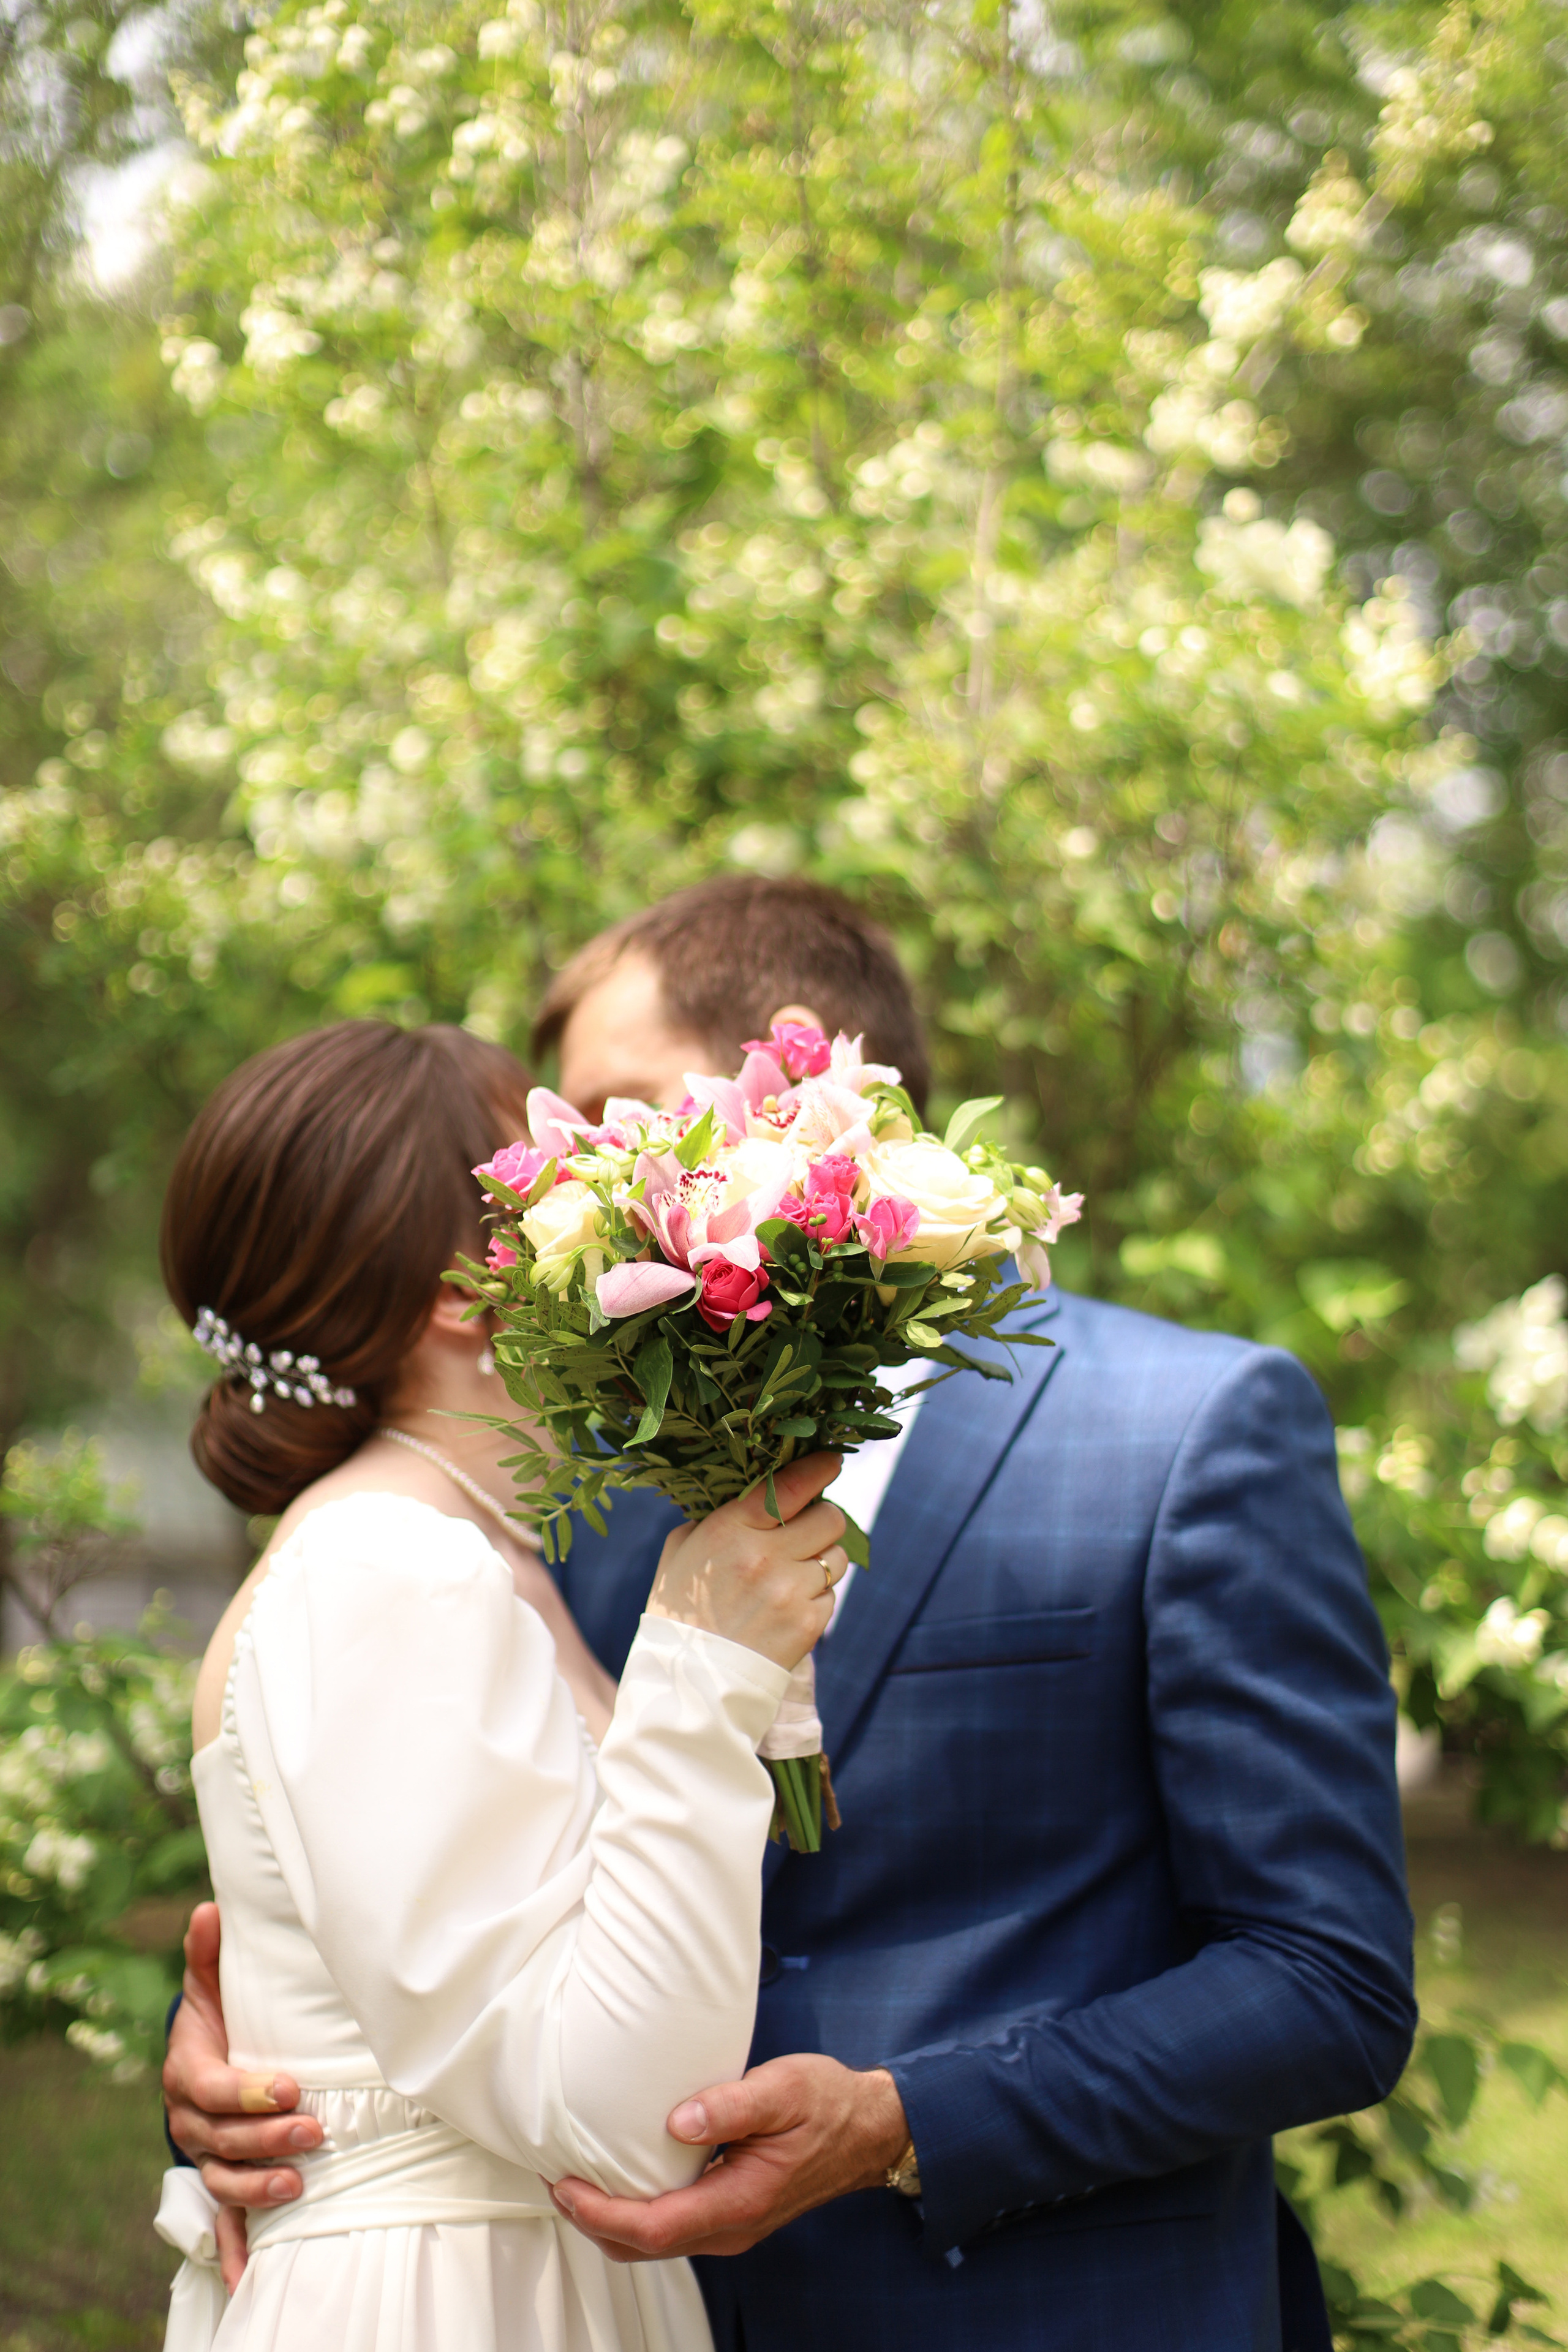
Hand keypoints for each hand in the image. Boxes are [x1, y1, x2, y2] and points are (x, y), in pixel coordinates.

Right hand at [162, 1901, 322, 2283]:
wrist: (205, 2061)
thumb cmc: (218, 2018)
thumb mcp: (212, 1986)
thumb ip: (209, 1954)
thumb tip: (210, 1909)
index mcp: (187, 2071)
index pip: (211, 2088)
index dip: (247, 2091)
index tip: (290, 2088)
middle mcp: (191, 2120)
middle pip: (222, 2138)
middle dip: (266, 2137)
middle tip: (313, 2132)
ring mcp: (206, 2154)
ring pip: (224, 2178)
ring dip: (259, 2184)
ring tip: (297, 2182)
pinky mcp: (223, 2179)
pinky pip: (223, 2220)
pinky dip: (234, 2250)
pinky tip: (248, 2276)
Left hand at [547, 2055, 908, 2260]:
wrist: (868, 2130)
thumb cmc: (826, 2104)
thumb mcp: (784, 2089)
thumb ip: (732, 2105)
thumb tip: (678, 2121)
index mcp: (742, 2200)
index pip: (656, 2227)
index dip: (602, 2214)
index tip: (565, 2185)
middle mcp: (732, 2227)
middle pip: (645, 2247)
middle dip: (591, 2222)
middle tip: (555, 2180)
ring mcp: (731, 2226)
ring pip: (655, 2244)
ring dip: (609, 2220)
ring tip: (575, 2180)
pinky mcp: (730, 2214)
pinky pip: (671, 2228)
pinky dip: (634, 2214)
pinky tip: (619, 2179)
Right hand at [647, 1454, 846, 1670]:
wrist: (691, 1682)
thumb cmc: (682, 1610)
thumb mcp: (682, 1550)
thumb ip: (718, 1517)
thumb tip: (755, 1492)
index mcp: (731, 1529)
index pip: (790, 1485)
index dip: (819, 1468)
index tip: (832, 1460)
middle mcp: (766, 1556)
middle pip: (829, 1517)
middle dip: (824, 1519)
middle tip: (808, 1529)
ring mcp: (791, 1591)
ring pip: (837, 1556)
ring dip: (822, 1559)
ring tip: (793, 1574)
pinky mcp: (809, 1622)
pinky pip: (831, 1594)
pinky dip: (816, 1596)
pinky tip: (787, 1607)